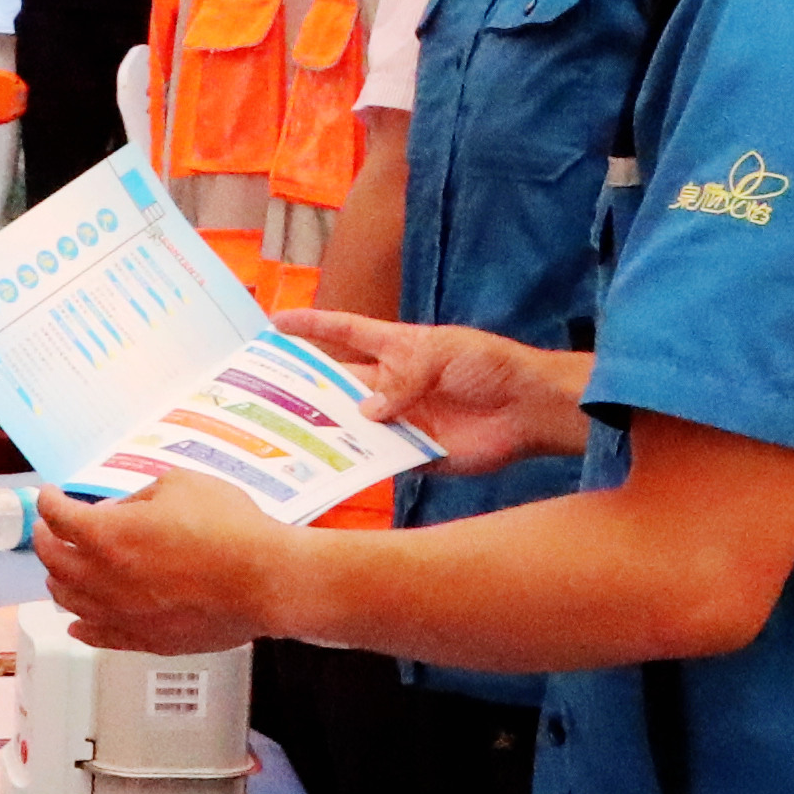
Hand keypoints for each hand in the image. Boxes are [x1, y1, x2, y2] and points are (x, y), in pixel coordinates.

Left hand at [32, 473, 291, 654]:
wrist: (265, 580)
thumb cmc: (230, 530)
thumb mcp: (180, 486)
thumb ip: (137, 499)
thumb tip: (117, 513)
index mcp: (106, 536)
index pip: (58, 518)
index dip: (49, 502)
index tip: (51, 497)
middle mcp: (103, 579)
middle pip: (53, 562)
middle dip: (46, 541)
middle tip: (49, 531)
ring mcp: (121, 615)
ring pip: (69, 602)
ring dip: (59, 582)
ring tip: (62, 572)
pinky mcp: (143, 640)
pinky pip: (97, 637)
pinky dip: (82, 626)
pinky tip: (79, 622)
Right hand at [286, 311, 586, 475]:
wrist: (529, 409)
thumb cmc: (490, 366)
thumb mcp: (442, 354)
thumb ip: (403, 379)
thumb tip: (367, 412)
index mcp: (397, 348)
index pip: (345, 333)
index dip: (312, 328)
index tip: (276, 324)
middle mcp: (392, 385)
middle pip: (338, 385)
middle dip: (304, 388)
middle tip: (263, 395)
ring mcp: (400, 420)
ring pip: (351, 426)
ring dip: (325, 431)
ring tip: (284, 436)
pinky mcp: (413, 453)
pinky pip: (377, 460)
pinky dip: (357, 464)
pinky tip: (329, 469)